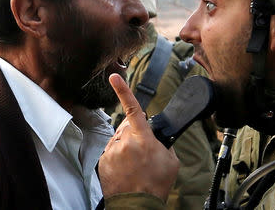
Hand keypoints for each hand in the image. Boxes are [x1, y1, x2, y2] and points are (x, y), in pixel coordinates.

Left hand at [98, 74, 179, 200]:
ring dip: (126, 144)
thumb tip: (156, 136)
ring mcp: (111, 151)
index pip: (132, 108)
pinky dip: (118, 155)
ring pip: (118, 138)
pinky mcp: (103, 161)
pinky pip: (111, 150)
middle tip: (143, 150)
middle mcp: (124, 141)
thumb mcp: (171, 160)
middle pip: (127, 125)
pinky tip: (126, 168)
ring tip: (135, 163)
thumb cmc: (155, 184)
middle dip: (134, 131)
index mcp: (142, 138)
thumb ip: (163, 142)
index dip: (123, 90)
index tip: (114, 77)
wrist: (137, 204)